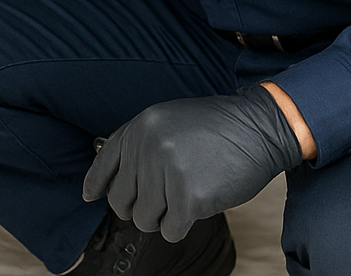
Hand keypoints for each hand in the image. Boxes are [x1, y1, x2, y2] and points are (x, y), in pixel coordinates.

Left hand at [82, 84, 302, 242]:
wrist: (260, 128)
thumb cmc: (217, 128)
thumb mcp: (170, 120)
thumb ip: (141, 144)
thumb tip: (107, 183)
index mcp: (141, 126)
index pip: (104, 163)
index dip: (96, 183)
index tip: (90, 196)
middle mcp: (148, 146)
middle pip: (121, 200)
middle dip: (139, 207)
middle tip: (162, 200)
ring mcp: (168, 171)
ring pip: (144, 220)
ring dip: (163, 218)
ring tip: (185, 197)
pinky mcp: (189, 196)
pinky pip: (170, 231)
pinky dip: (181, 226)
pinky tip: (198, 206)